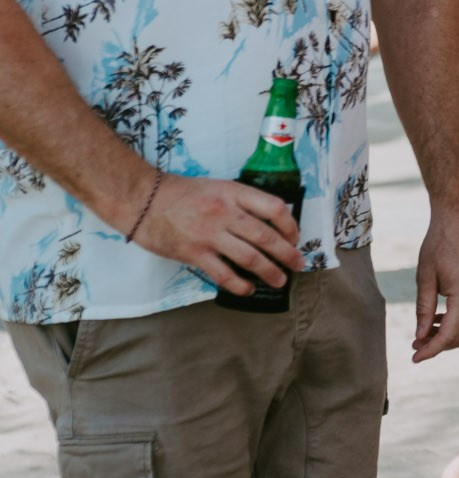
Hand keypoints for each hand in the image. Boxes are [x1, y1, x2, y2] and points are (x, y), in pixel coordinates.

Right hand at [131, 173, 303, 296]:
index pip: (274, 208)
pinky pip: (223, 274)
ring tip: (280, 281)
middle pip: (266, 236)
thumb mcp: (218, 187)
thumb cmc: (182, 193)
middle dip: (287, 254)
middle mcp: (225, 213)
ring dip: (269, 272)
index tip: (294, 237)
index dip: (290, 225)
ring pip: (249, 257)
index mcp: (234, 193)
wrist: (141, 200)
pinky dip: (239, 285)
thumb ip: (242, 202)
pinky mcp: (193, 253)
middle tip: (298, 264)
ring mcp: (209, 234)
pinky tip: (248, 290)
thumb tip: (269, 223)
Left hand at [412, 196, 458, 362]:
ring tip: (426, 332)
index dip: (430, 351)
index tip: (414, 358)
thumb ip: (424, 310)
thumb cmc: (439, 244)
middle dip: (440, 346)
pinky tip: (441, 317)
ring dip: (451, 336)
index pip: (448, 336)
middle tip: (417, 345)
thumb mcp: (425, 278)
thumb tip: (420, 337)